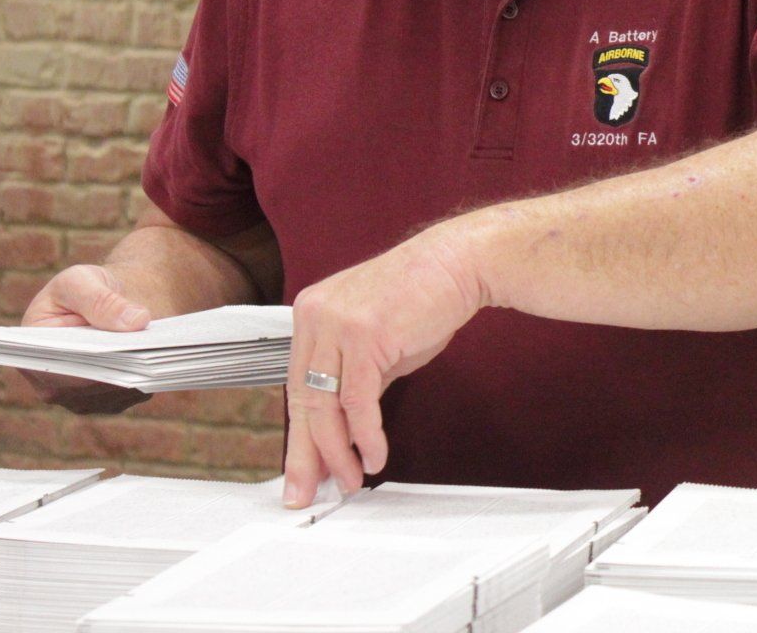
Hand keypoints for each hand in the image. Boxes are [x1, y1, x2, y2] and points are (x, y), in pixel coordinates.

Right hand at [18, 264, 152, 413]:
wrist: (110, 299)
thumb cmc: (85, 288)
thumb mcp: (82, 280)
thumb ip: (101, 299)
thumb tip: (135, 322)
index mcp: (32, 356)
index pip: (54, 371)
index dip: (81, 365)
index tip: (110, 351)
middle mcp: (53, 386)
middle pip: (87, 386)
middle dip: (114, 367)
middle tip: (142, 349)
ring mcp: (82, 398)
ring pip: (114, 392)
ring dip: (135, 372)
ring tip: (152, 349)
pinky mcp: (112, 399)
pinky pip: (133, 393)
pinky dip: (147, 375)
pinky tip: (157, 356)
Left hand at [282, 235, 481, 505]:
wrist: (459, 263)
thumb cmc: (424, 299)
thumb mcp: (377, 342)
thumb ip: (354, 378)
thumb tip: (345, 429)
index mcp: (310, 314)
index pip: (297, 386)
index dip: (299, 435)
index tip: (303, 470)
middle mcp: (314, 316)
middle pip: (302, 400)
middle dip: (305, 455)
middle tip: (306, 493)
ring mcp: (336, 324)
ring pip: (325, 405)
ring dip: (337, 452)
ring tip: (350, 481)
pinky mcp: (363, 335)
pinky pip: (357, 400)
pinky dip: (366, 435)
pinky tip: (375, 456)